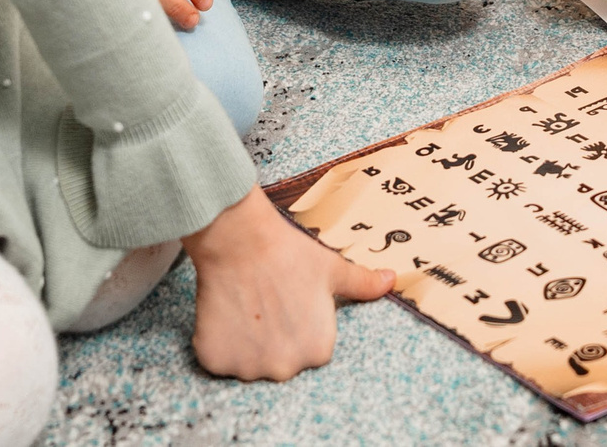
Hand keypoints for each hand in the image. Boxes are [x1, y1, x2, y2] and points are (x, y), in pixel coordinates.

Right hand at [183, 187, 394, 380]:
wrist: (241, 239)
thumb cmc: (289, 253)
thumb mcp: (333, 269)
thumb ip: (363, 284)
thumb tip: (391, 280)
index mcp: (318, 351)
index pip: (309, 349)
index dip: (297, 326)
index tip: (289, 303)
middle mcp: (285, 367)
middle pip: (278, 360)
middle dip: (272, 338)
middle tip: (266, 303)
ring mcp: (248, 367)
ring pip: (246, 362)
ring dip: (244, 343)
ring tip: (246, 305)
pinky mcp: (215, 360)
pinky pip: (216, 358)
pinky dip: (217, 341)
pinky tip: (225, 312)